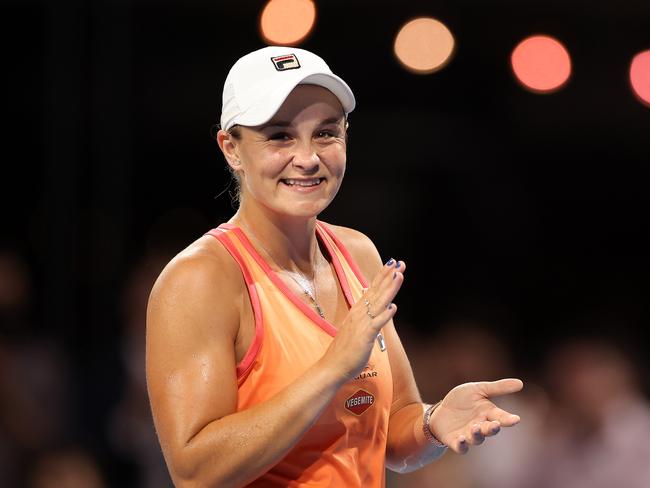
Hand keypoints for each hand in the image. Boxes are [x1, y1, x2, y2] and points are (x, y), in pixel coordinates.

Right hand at [323, 259, 404, 380]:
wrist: (332, 367)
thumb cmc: (344, 351)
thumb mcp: (355, 330)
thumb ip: (363, 319)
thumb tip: (372, 311)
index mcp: (357, 311)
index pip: (371, 289)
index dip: (382, 276)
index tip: (391, 264)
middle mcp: (359, 314)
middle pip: (376, 291)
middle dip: (388, 276)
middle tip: (399, 262)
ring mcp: (361, 324)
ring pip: (378, 302)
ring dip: (389, 288)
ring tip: (399, 275)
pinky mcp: (364, 336)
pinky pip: (376, 323)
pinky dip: (385, 315)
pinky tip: (394, 308)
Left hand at [429, 379, 523, 453]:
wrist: (441, 410)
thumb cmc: (462, 400)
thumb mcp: (478, 389)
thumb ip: (498, 388)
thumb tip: (521, 383)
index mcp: (488, 413)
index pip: (501, 417)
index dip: (508, 419)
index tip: (516, 419)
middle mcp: (481, 426)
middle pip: (490, 430)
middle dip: (493, 428)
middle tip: (495, 424)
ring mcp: (468, 435)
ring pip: (477, 439)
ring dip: (477, 435)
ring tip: (475, 428)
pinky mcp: (455, 441)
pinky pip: (461, 447)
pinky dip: (462, 445)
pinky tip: (461, 439)